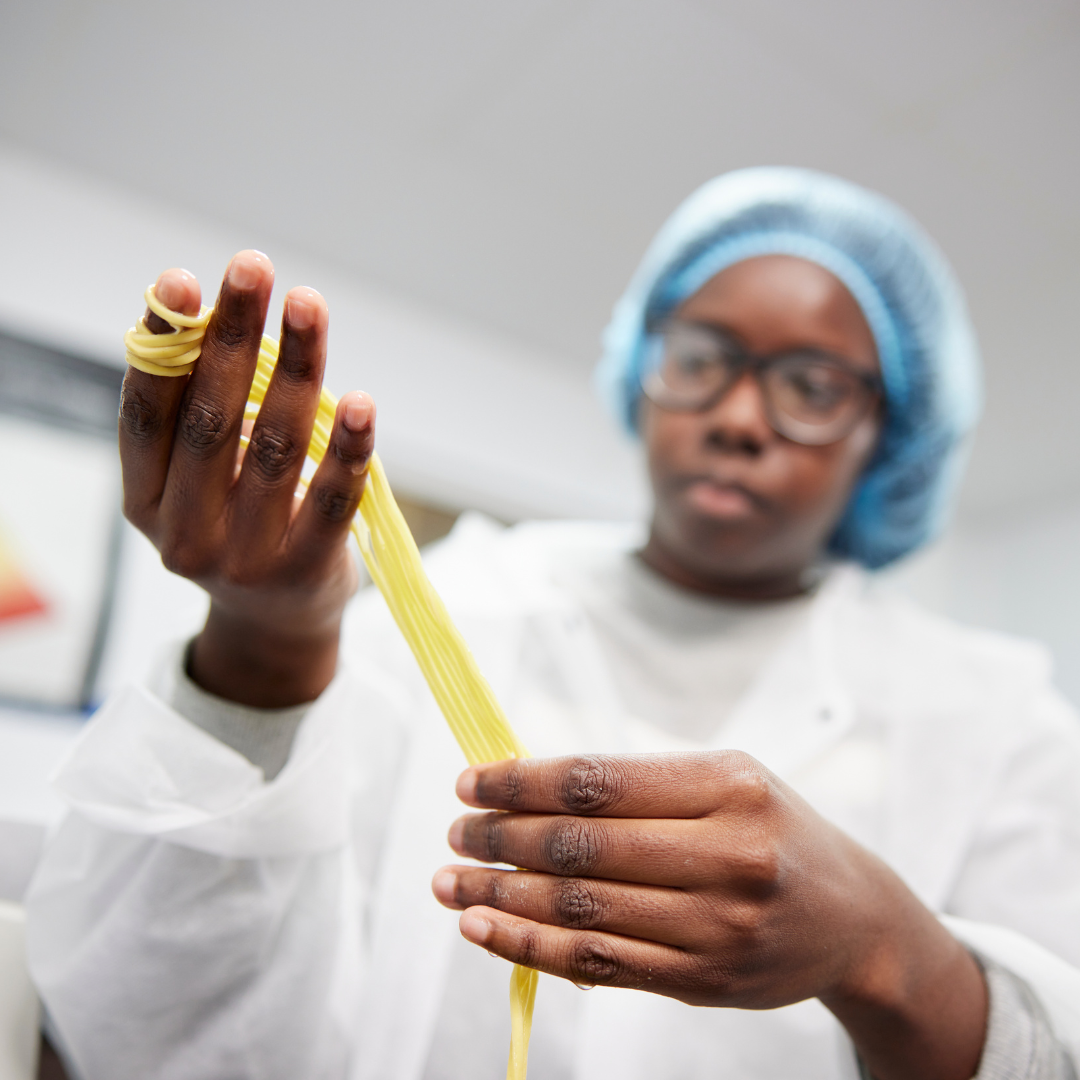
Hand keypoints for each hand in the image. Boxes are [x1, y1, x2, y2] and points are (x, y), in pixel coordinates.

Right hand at [119, 252, 374, 706]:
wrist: (278, 623)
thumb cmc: (238, 526)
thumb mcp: (200, 484)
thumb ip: (204, 416)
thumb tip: (218, 318)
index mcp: (145, 503)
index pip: (147, 416)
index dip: (162, 348)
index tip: (180, 282)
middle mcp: (184, 536)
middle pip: (211, 422)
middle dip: (234, 338)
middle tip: (253, 268)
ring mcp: (244, 561)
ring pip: (273, 451)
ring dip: (296, 370)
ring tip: (308, 305)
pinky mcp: (304, 574)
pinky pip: (332, 500)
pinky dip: (348, 448)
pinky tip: (362, 401)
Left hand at [433, 752, 987, 1079]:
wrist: (853, 919)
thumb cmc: (773, 831)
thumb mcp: (727, 780)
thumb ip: (637, 784)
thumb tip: (527, 788)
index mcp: (731, 788)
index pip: (599, 783)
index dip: (523, 782)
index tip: (473, 780)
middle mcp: (728, 858)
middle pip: (583, 848)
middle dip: (502, 838)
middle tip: (456, 831)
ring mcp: (717, 928)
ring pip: (582, 912)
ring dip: (501, 896)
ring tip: (451, 881)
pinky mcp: (702, 983)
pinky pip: (597, 965)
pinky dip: (530, 946)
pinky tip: (485, 928)